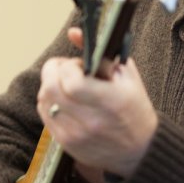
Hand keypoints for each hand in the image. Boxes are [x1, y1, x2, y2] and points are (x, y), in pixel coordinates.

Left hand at [37, 28, 158, 177]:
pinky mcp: (67, 144)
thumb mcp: (126, 75)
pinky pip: (45, 116)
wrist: (140, 150)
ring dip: (50, 87)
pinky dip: (50, 103)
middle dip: (52, 72)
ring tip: (67, 86)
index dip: (68, 66)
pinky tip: (64, 101)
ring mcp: (77, 135)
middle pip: (51, 90)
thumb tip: (73, 32)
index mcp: (111, 101)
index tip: (77, 65)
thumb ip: (99, 51)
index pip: (71, 81)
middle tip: (65, 70)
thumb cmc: (134, 108)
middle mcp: (92, 121)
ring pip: (44, 101)